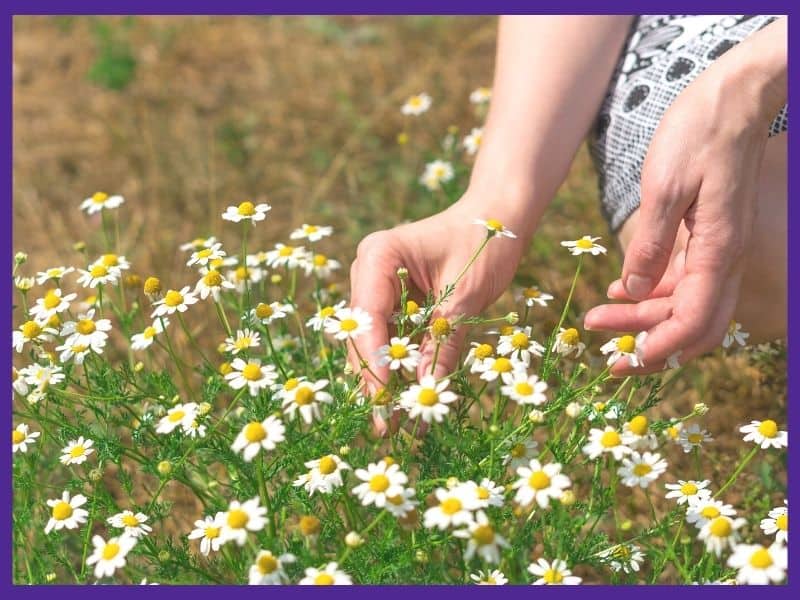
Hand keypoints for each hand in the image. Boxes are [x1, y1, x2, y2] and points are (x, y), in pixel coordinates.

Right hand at [348, 196, 526, 432]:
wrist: (499, 214)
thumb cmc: (486, 241)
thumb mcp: (467, 294)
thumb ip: (444, 339)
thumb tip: (426, 389)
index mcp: (378, 256)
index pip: (368, 318)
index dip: (376, 362)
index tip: (385, 401)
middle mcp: (368, 271)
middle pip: (364, 335)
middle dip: (376, 380)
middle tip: (386, 426)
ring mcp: (377, 286)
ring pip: (374, 342)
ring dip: (385, 380)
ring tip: (395, 422)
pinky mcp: (393, 300)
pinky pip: (390, 338)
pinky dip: (400, 366)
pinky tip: (408, 398)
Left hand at [584, 57, 780, 374]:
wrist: (730, 98)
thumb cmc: (698, 134)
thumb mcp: (664, 188)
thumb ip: (649, 244)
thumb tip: (630, 292)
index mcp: (716, 252)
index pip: (691, 323)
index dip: (658, 351)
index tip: (622, 363)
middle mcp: (721, 258)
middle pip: (689, 324)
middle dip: (648, 345)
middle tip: (603, 354)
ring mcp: (715, 248)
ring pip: (683, 305)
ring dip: (643, 320)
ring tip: (598, 320)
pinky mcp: (705, 236)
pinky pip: (680, 280)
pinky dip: (650, 294)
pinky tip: (618, 292)